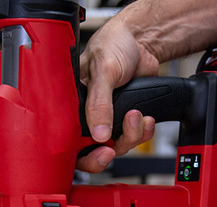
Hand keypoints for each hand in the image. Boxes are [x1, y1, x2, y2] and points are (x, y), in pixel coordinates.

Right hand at [76, 16, 158, 172]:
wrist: (141, 43)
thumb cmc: (113, 46)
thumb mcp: (103, 70)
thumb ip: (99, 103)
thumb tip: (99, 133)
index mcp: (72, 104)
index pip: (70, 139)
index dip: (83, 153)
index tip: (99, 152)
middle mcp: (87, 115)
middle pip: (93, 150)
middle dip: (109, 150)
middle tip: (113, 148)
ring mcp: (108, 119)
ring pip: (117, 145)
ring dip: (131, 135)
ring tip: (136, 116)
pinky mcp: (126, 119)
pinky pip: (134, 137)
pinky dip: (143, 132)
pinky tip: (146, 119)